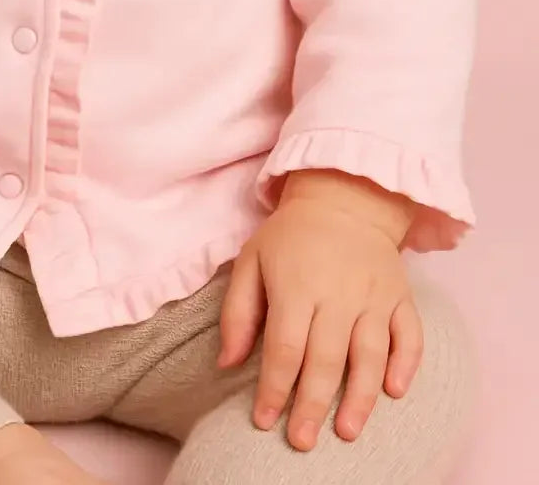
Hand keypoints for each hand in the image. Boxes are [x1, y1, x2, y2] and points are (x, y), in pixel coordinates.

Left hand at [218, 172, 421, 450]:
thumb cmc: (291, 235)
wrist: (345, 195)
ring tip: (346, 432)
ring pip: (369, 356)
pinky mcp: (401, 296)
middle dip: (312, 405)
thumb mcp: (252, 259)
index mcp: (297, 286)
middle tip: (301, 442)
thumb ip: (237, 312)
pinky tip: (394, 391)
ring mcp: (374, 296)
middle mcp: (338, 294)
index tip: (264, 420)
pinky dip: (406, 365)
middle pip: (326, 359)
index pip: (285, 348)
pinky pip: (410, 335)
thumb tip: (227, 363)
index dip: (274, 388)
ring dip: (360, 398)